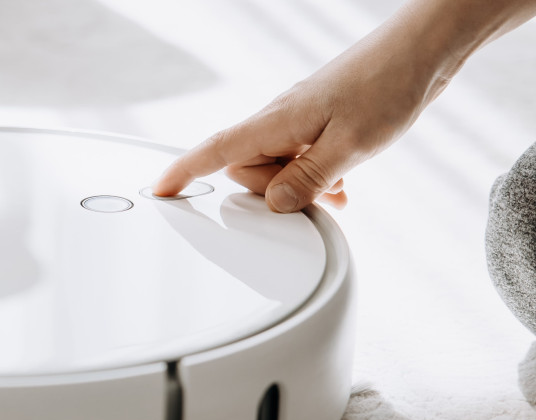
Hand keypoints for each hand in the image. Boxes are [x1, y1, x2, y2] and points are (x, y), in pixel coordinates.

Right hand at [150, 0, 519, 212]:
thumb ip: (306, 181)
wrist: (421, 53)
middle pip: (247, 170)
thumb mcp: (349, 147)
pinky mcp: (316, 125)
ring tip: (338, 185)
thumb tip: (274, 205)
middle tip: (314, 195)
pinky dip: (314, 176)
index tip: (160, 191)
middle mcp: (279, 120)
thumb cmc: (387, 86)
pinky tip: (342, 180)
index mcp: (276, 122)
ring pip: (276, 168)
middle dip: (272, 192)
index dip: (183, 172)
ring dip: (299, 186)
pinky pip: (299, 159)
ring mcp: (297, 122)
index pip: (215, 151)